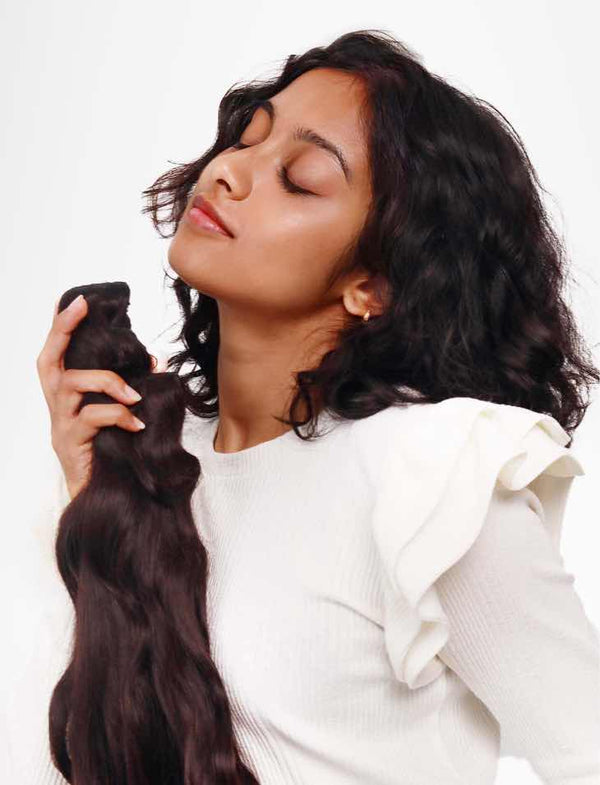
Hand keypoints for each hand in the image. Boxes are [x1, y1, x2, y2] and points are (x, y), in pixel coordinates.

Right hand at [36, 294, 156, 499]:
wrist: (102, 499)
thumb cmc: (113, 453)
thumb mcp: (122, 415)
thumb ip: (131, 389)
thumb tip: (156, 362)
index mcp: (67, 396)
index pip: (57, 354)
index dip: (62, 326)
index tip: (75, 299)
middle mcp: (56, 407)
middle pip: (47, 361)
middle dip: (63, 330)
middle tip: (82, 309)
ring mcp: (60, 426)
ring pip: (70, 384)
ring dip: (107, 381)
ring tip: (134, 394)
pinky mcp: (70, 444)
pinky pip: (91, 418)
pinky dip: (118, 415)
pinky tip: (138, 424)